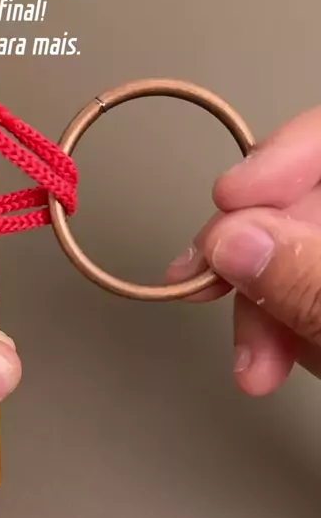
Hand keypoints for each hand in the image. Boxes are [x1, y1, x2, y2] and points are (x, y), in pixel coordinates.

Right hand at [164, 106, 320, 393]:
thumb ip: (308, 282)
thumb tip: (232, 240)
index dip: (278, 155)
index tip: (227, 197)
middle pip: (296, 201)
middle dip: (249, 256)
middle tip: (208, 289)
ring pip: (286, 252)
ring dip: (258, 308)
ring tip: (258, 362)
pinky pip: (294, 289)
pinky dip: (275, 327)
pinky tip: (273, 358)